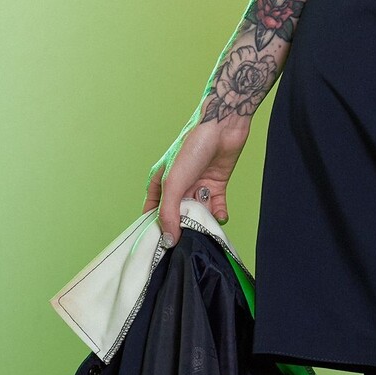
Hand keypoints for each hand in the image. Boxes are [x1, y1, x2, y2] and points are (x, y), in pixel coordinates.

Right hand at [144, 111, 250, 244]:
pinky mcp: (215, 184)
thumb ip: (168, 213)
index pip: (153, 214)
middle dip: (184, 228)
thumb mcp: (173, 183)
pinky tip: (221, 216)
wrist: (222, 126)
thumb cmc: (192, 147)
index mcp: (159, 184)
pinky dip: (219, 214)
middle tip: (190, 241)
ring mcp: (196, 186)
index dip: (157, 230)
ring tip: (208, 226)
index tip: (164, 248)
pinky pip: (216, 206)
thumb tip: (168, 239)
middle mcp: (177, 186)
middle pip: (177, 216)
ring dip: (204, 221)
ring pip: (198, 213)